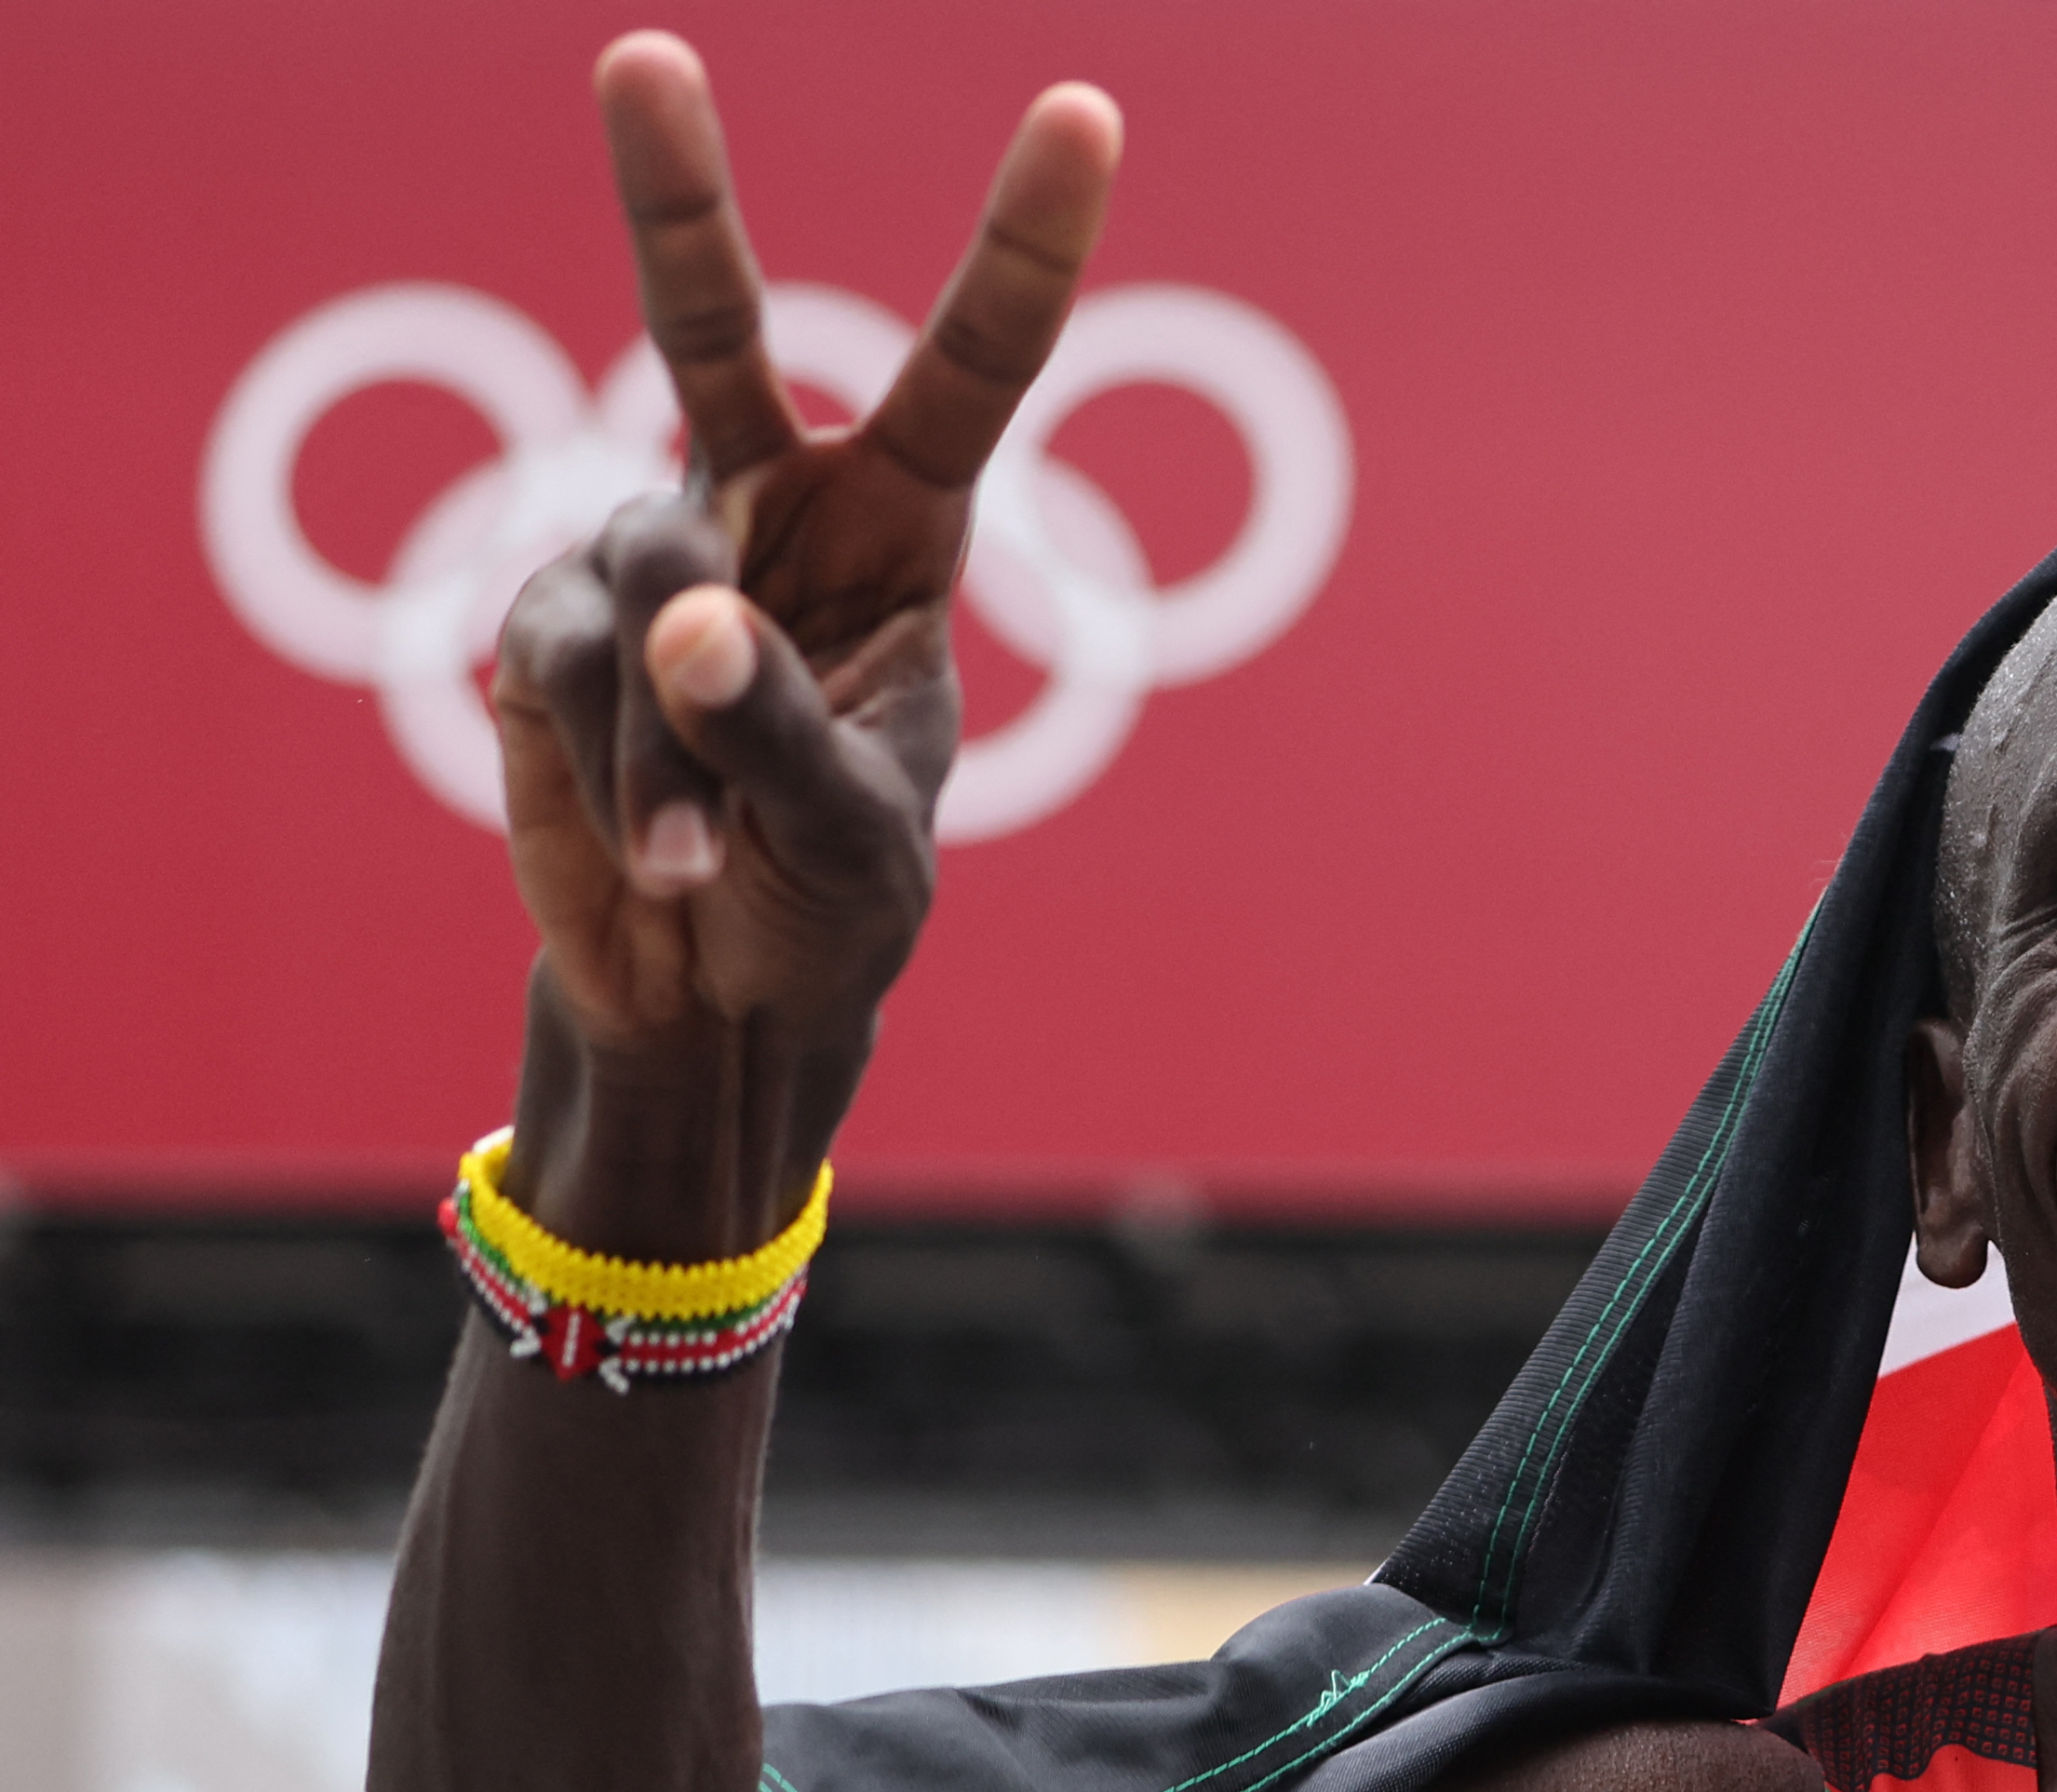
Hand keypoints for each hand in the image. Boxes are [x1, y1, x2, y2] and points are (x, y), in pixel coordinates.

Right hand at [489, 33, 1119, 1250]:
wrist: (716, 1003)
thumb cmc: (830, 907)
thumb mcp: (851, 834)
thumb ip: (774, 729)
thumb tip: (685, 625)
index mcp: (900, 536)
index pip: (974, 373)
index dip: (1024, 248)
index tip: (1085, 113)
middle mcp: (763, 515)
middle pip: (712, 335)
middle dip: (672, 197)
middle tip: (645, 53)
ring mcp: (640, 559)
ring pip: (637, 592)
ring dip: (662, 748)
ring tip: (696, 862)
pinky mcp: (543, 631)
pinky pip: (560, 675)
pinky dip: (605, 779)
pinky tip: (646, 861)